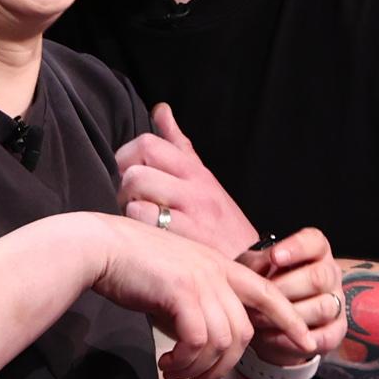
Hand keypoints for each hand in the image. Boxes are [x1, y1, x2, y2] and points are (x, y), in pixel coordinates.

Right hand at [93, 219, 313, 378]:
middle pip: (244, 332)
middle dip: (224, 366)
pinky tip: (167, 363)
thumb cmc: (130, 266)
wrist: (99, 248)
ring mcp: (201, 279)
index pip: (268, 293)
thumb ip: (197, 300)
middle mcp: (216, 271)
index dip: (290, 321)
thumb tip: (202, 338)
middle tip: (194, 378)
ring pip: (223, 341)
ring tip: (174, 370)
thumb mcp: (175, 281)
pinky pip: (199, 341)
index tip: (306, 344)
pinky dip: (186, 361)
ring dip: (199, 367)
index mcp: (219, 265)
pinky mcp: (182, 291)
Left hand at [115, 102, 258, 256]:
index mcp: (196, 171)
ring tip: (140, 220)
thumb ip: (179, 145)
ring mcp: (191, 213)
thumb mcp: (205, 179)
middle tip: (132, 202)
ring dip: (128, 208)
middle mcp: (194, 188)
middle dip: (124, 187)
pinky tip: (147, 238)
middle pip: (135, 170)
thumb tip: (161, 110)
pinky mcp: (186, 239)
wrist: (255, 268)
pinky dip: (137, 228)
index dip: (127, 158)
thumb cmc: (222, 224)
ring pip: (136, 193)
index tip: (130, 175)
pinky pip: (144, 220)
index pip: (148, 144)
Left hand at [236, 227, 344, 366]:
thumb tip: (260, 266)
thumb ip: (254, 264)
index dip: (296, 248)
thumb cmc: (262, 286)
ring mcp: (336, 302)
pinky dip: (296, 340)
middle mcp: (330, 274)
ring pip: (324, 307)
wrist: (267, 321)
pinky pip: (324, 337)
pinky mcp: (336, 331)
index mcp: (314, 251)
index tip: (274, 257)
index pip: (314, 242)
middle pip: (319, 277)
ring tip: (260, 320)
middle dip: (285, 289)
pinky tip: (273, 337)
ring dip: (290, 317)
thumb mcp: (252, 269)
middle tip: (260, 299)